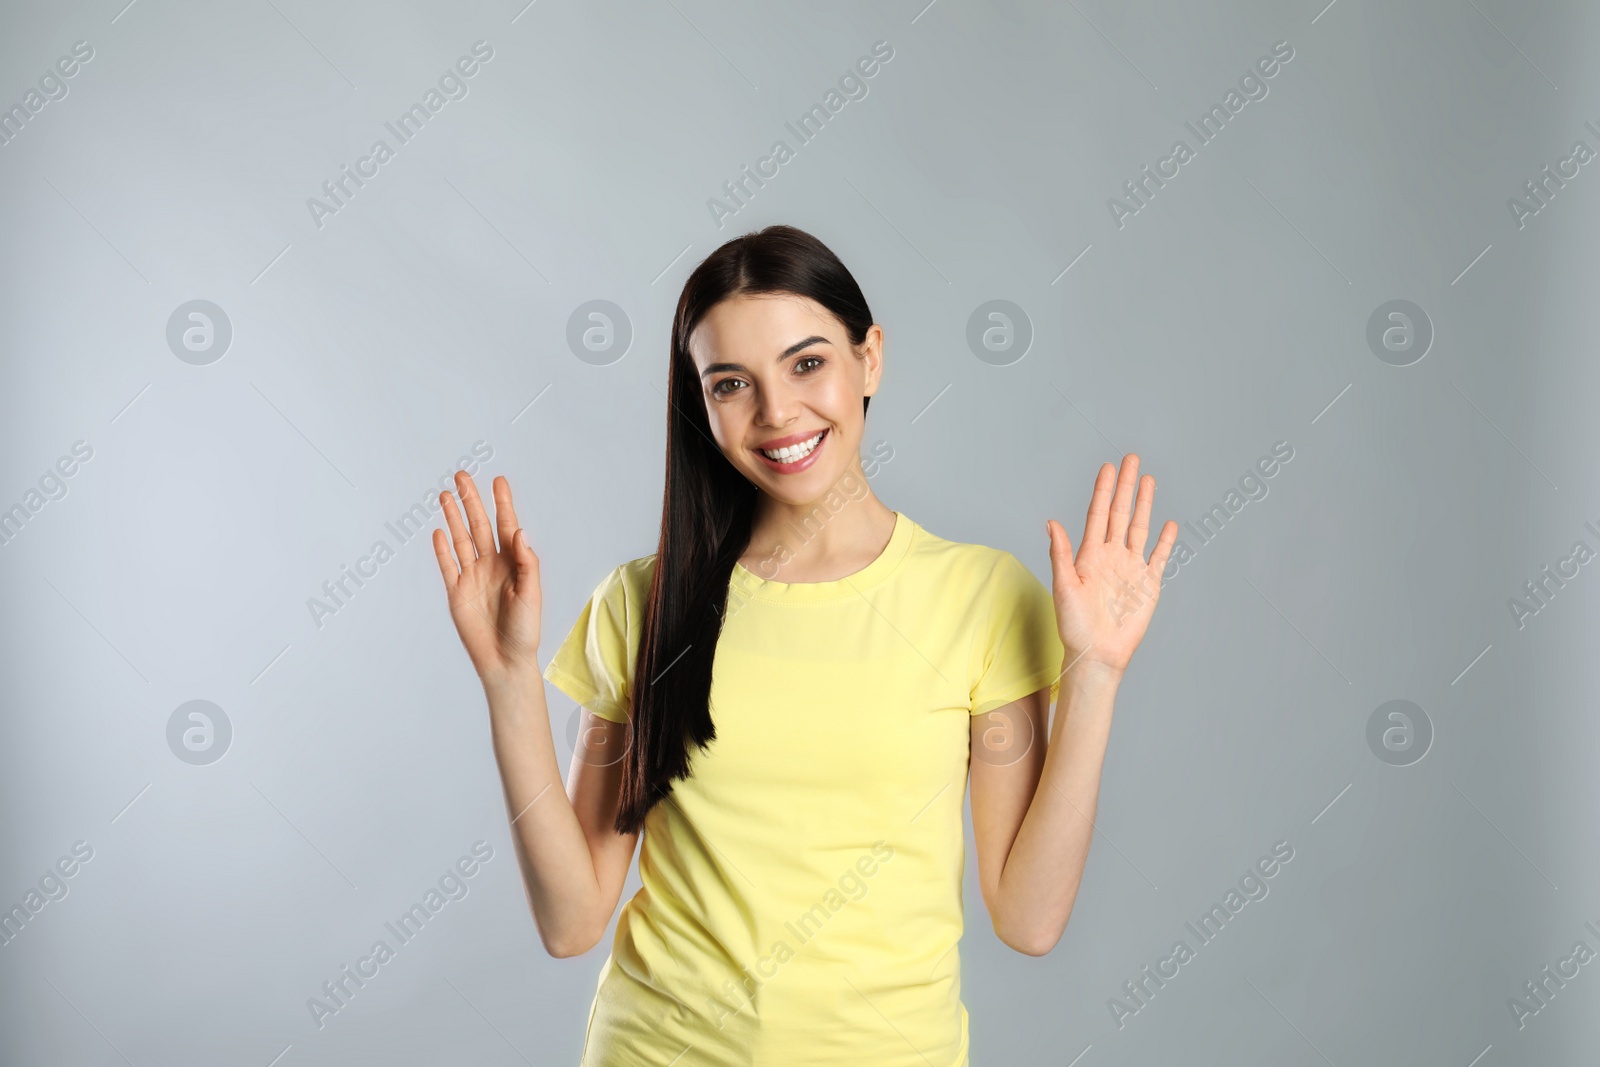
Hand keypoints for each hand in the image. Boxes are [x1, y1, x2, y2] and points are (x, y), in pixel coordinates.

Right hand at [432, 472, 541, 688]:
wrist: (504, 660)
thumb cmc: (524, 631)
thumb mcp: (531, 595)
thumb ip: (526, 563)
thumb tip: (520, 532)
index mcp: (513, 564)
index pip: (506, 526)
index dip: (502, 504)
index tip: (499, 481)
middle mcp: (491, 566)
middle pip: (479, 526)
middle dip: (471, 501)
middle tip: (463, 477)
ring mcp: (472, 577)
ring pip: (461, 540)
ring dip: (454, 517)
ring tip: (446, 495)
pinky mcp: (456, 592)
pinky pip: (447, 565)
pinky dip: (442, 548)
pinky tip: (438, 530)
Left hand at [1045, 454, 1177, 679]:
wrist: (1097, 654)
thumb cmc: (1074, 626)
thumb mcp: (1064, 587)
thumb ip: (1060, 553)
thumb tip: (1050, 522)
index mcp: (1088, 555)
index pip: (1098, 514)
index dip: (1103, 490)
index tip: (1108, 467)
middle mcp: (1110, 557)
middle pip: (1120, 513)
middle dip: (1126, 486)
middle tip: (1132, 459)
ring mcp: (1130, 568)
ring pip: (1139, 528)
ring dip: (1144, 504)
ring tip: (1148, 479)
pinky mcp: (1147, 584)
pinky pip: (1158, 557)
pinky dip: (1164, 540)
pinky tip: (1168, 523)